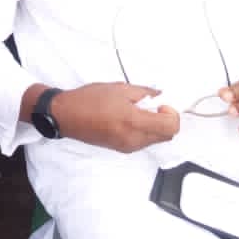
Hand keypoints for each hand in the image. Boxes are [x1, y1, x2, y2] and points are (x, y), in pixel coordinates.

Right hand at [53, 83, 179, 152]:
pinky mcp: (121, 149)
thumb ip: (144, 93)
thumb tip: (160, 96)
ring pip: (155, 140)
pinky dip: (144, 130)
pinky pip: (142, 142)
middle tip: (151, 106)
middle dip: (165, 120)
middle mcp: (134, 139)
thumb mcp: (119, 88)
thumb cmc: (90, 99)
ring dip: (154, 126)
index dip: (172, 113)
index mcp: (134, 122)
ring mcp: (127, 147)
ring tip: (137, 111)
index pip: (170, 127)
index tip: (160, 103)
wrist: (66, 116)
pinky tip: (129, 118)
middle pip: (166, 136)